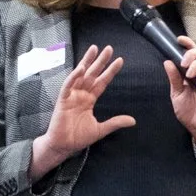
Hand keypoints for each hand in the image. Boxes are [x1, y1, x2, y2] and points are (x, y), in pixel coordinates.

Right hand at [32, 46, 132, 177]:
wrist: (63, 146)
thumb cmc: (78, 138)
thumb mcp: (101, 129)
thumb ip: (115, 122)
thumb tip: (133, 120)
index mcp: (89, 100)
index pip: (102, 82)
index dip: (110, 71)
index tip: (120, 60)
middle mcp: (81, 94)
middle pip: (92, 74)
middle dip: (100, 61)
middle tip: (109, 48)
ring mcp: (71, 95)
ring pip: (80, 75)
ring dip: (87, 62)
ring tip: (94, 49)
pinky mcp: (63, 100)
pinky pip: (68, 85)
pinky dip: (74, 76)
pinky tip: (81, 68)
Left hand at [167, 37, 195, 150]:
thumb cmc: (188, 110)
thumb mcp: (176, 93)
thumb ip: (174, 78)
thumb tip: (167, 61)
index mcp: (192, 71)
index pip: (192, 53)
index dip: (187, 44)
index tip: (179, 40)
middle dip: (192, 54)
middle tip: (183, 63)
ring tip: (190, 75)